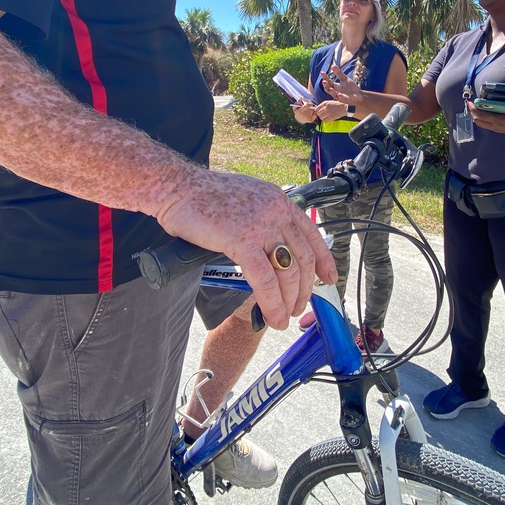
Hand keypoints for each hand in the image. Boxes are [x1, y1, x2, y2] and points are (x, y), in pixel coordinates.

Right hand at [156, 168, 336, 329]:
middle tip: (298, 307)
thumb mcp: (245, 199)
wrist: (177, 187)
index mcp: (278, 200)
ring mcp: (261, 224)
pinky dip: (271, 302)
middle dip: (304, 289)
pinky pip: (265, 279)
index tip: (328, 278)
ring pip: (287, 271)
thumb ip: (261, 220)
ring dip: (288, 300)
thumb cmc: (201, 196)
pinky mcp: (242, 239)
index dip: (323, 259)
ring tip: (282, 317)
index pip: (311, 233)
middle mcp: (276, 210)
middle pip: (302, 257)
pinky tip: (271, 316)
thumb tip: (269, 246)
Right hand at [291, 99, 317, 123]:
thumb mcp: (295, 107)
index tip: (308, 102)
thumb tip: (300, 99)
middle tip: (309, 104)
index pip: (306, 105)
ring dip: (312, 108)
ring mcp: (308, 118)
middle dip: (310, 105)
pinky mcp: (311, 120)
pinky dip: (314, 112)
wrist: (299, 119)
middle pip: (310, 107)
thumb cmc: (297, 112)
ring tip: (309, 109)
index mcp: (300, 112)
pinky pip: (315, 114)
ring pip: (313, 110)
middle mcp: (304, 115)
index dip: (308, 103)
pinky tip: (311, 112)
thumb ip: (297, 103)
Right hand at [319, 64, 362, 104]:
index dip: (325, 77)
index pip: (328, 82)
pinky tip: (339, 94)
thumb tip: (332, 65)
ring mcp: (340, 96)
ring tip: (330, 89)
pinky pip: (342, 98)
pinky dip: (341, 97)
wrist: (359, 95)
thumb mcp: (344, 79)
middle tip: (324, 81)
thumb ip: (339, 73)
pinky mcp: (346, 99)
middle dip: (326, 86)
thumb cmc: (351, 88)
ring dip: (331, 92)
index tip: (322, 72)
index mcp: (335, 86)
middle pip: (328, 89)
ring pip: (334, 95)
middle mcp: (336, 92)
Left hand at [469, 98, 504, 135]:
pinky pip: (485, 125)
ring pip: (480, 123)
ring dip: (476, 116)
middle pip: (478, 120)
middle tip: (471, 103)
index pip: (482, 115)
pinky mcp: (498, 129)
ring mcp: (496, 129)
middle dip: (473, 112)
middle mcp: (496, 126)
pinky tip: (482, 112)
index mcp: (500, 121)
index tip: (470, 102)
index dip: (474, 109)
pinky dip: (481, 118)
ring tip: (475, 107)